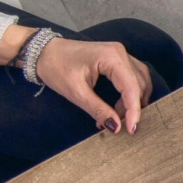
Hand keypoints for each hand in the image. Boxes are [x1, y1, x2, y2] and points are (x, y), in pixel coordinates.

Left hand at [36, 36, 156, 135]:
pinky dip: (129, 93)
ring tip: (117, 116)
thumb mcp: (75, 92)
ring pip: (139, 81)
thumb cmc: (56, 67)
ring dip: (132, 101)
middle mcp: (120, 53)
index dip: (134, 110)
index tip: (131, 130)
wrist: (43, 52)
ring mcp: (120, 54)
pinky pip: (132, 77)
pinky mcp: (117, 59)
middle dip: (132, 107)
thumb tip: (116, 127)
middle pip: (138, 84)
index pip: (131, 87)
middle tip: (119, 124)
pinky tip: (119, 105)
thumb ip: (98, 109)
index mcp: (112, 57)